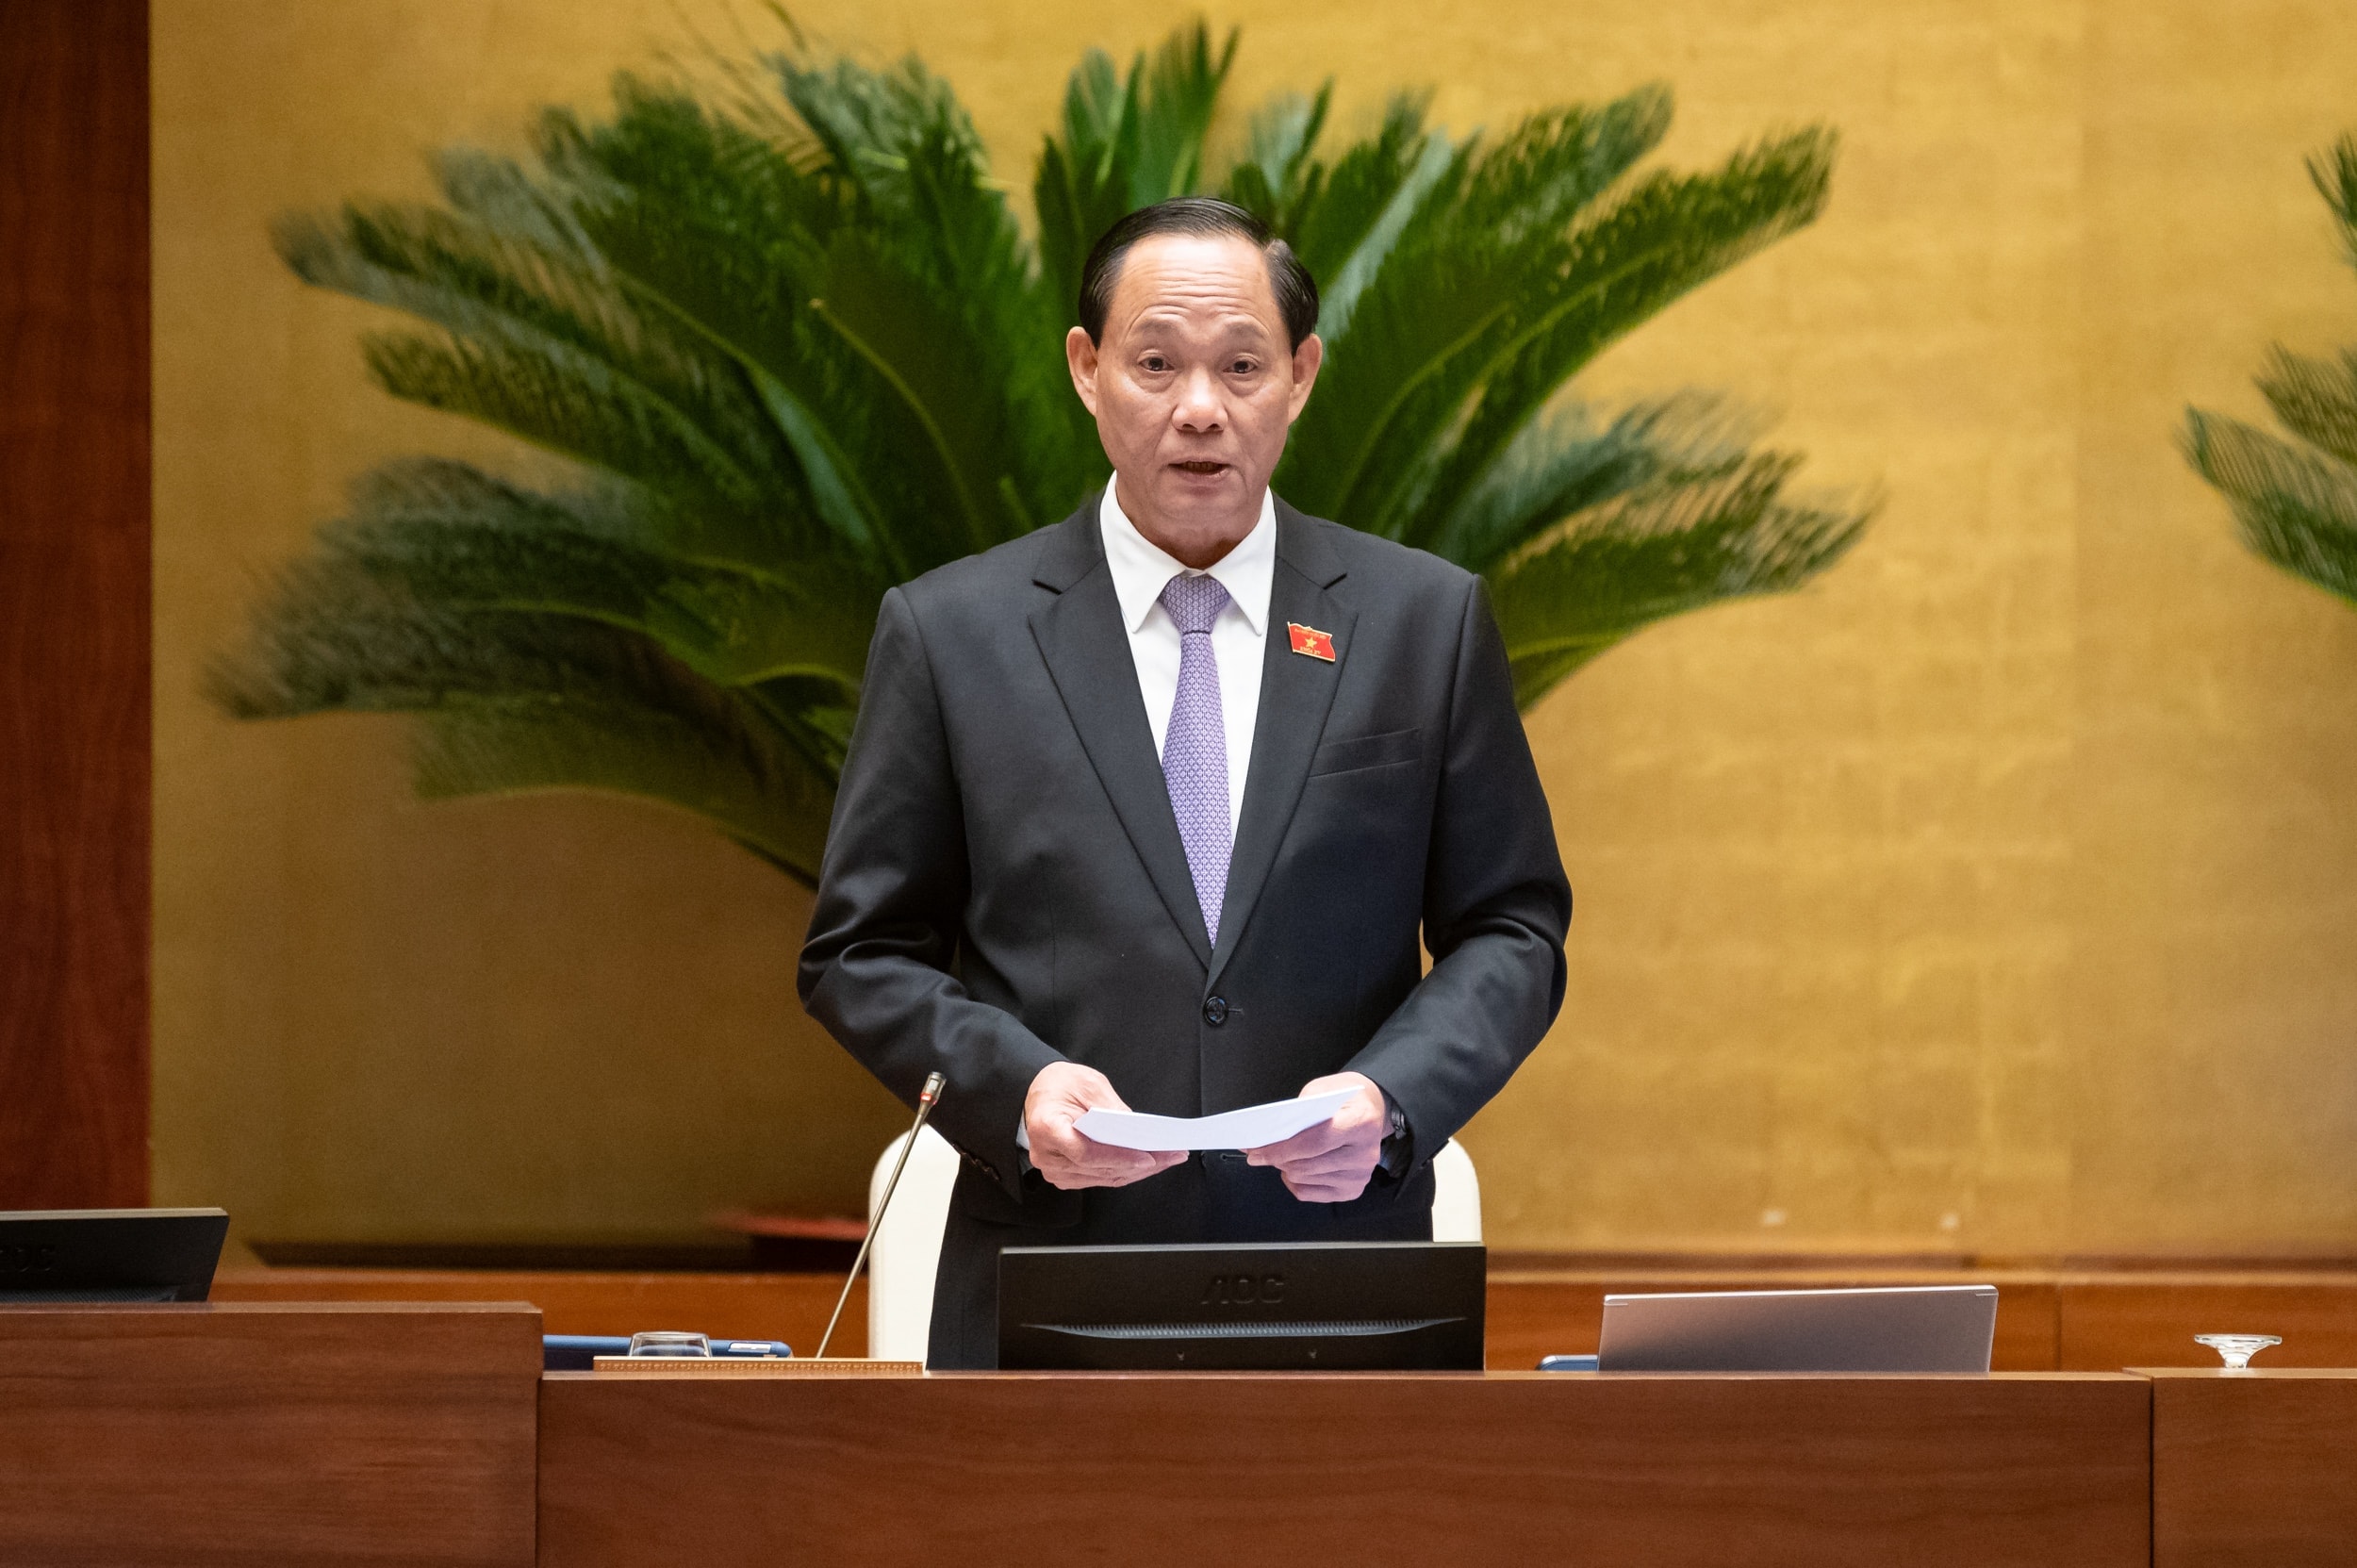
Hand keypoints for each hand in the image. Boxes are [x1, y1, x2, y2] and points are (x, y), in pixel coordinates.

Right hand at [1024, 1062, 1188, 1190]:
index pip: (1086, 1152)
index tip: (1148, 1157)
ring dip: (1138, 1171)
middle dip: (1140, 1164)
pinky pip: (1100, 1179)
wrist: (1040, 1093)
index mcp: (1047, 1127)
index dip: (1119, 1157)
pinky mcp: (1066, 1176)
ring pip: (1104, 1178)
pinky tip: (1148, 1163)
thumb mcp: (1088, 1084)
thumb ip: (1111, 1108)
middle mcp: (1047, 1156)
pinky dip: (1125, 1171)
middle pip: (1099, 1169)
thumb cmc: (1060, 1085)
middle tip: (1171, 1155)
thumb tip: (1137, 1130)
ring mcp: (1055, 1170)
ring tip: (1167, 1159)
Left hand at [1243, 1071, 1388, 1202]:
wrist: (1372, 1110)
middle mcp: (1365, 1153)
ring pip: (1304, 1180)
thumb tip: (1270, 1134)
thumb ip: (1299, 1109)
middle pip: (1306, 1165)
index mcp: (1360, 1123)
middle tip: (1258, 1151)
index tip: (1254, 1152)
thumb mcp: (1323, 1089)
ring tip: (1280, 1155)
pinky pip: (1309, 1193)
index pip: (1314, 1143)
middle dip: (1276, 1159)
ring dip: (1285, 1168)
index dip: (1281, 1149)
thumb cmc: (1345, 1098)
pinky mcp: (1352, 1190)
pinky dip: (1294, 1182)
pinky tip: (1294, 1167)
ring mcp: (1360, 1176)